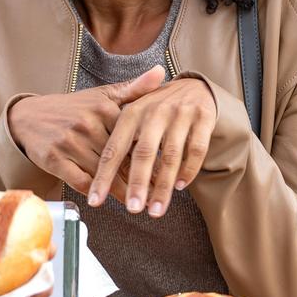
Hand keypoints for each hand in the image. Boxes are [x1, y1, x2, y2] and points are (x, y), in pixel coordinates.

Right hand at [7, 66, 164, 196]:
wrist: (28, 117)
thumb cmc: (72, 108)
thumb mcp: (102, 95)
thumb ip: (134, 88)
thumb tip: (161, 71)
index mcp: (103, 108)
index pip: (134, 137)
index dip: (151, 156)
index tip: (167, 170)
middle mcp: (87, 123)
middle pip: (120, 158)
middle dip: (140, 178)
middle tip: (157, 194)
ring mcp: (70, 142)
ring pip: (103, 173)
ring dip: (121, 191)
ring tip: (137, 203)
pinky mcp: (54, 158)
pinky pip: (81, 181)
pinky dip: (95, 192)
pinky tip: (106, 199)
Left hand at [88, 78, 215, 216]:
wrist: (193, 86)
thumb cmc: (155, 110)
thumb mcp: (134, 117)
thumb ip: (119, 144)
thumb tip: (93, 178)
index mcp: (131, 113)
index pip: (114, 148)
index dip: (103, 176)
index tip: (95, 200)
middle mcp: (154, 112)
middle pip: (144, 153)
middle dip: (137, 184)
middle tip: (132, 209)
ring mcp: (179, 114)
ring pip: (171, 156)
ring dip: (163, 186)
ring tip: (155, 210)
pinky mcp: (203, 118)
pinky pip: (196, 150)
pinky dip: (189, 170)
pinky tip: (180, 186)